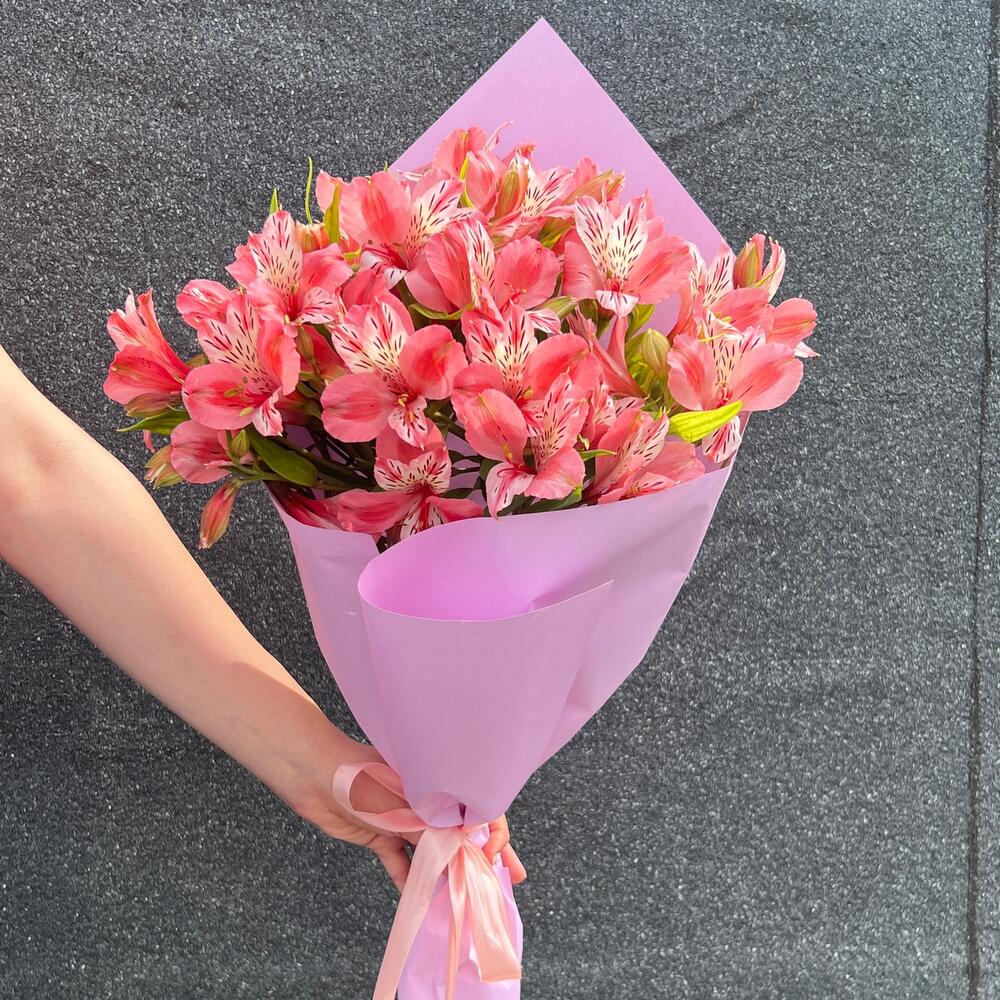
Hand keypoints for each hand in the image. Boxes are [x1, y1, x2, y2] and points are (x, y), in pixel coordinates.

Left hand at [284, 736, 526, 890]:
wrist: (314, 773)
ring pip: (434, 852)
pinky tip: (420, 902)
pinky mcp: (381, 836)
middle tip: (512, 877)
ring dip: (448, 874)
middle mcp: (426, 802)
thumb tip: (462, 857)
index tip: (494, 857)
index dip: (494, 832)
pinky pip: (401, 863)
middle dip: (486, 855)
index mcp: (439, 784)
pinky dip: (410, 882)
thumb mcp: (405, 804)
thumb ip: (433, 832)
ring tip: (468, 899)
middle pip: (463, 833)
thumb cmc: (362, 775)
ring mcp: (404, 820)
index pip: (479, 808)